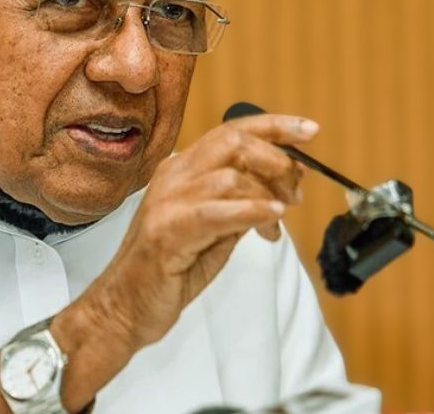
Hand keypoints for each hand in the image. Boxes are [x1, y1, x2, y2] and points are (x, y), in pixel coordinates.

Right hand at [81, 113, 316, 349]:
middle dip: (277, 160)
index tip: (309, 131)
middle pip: (233, 141)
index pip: (231, 130)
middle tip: (296, 191)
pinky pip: (218, 211)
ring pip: (231, 176)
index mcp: (181, 169)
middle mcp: (172, 176)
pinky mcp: (167, 231)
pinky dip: (252, 212)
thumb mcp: (215, 230)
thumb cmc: (169, 271)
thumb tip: (285, 184)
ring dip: (268, 196)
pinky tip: (271, 222)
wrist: (124, 308)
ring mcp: (167, 202)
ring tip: (277, 222)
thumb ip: (243, 203)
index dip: (274, 126)